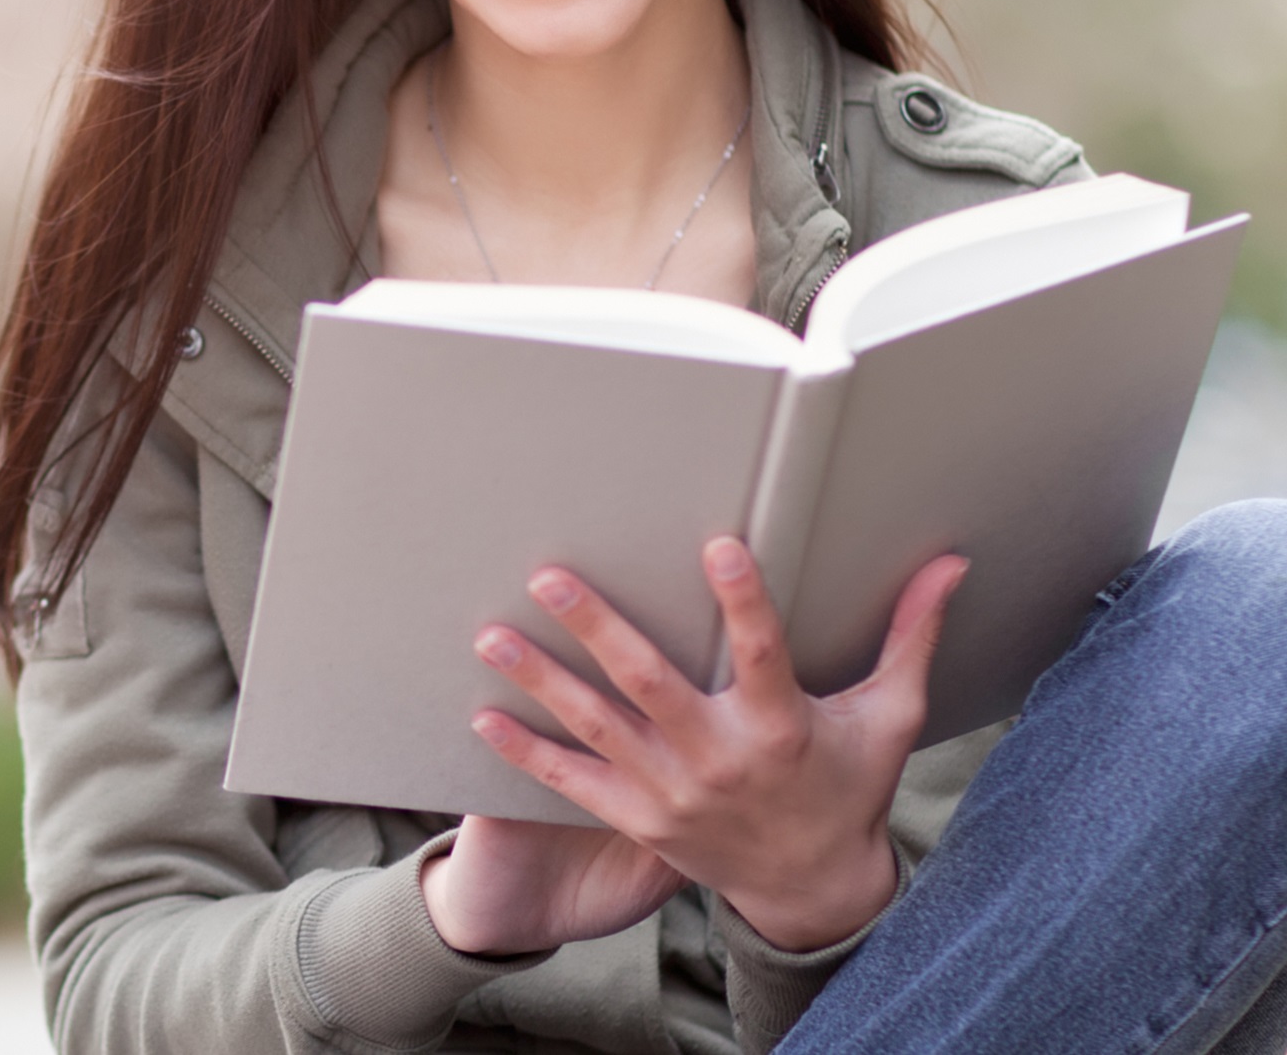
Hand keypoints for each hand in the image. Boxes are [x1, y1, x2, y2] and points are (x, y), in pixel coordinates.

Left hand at [468, 540, 967, 953]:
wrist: (811, 889)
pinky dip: (527, 752)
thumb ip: (909, 635)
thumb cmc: (850, 787)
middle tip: (550, 576)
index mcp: (782, 726)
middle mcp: (721, 759)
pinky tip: (483, 714)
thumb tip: (950, 565)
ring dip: (542, 681)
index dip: (744, 599)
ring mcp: (674, 793)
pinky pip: (575, 784)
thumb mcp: (891, 716)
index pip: (763, 653)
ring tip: (491, 634)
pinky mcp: (642, 818)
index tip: (720, 543)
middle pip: (650, 685)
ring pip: (598, 728)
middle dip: (598, 628)